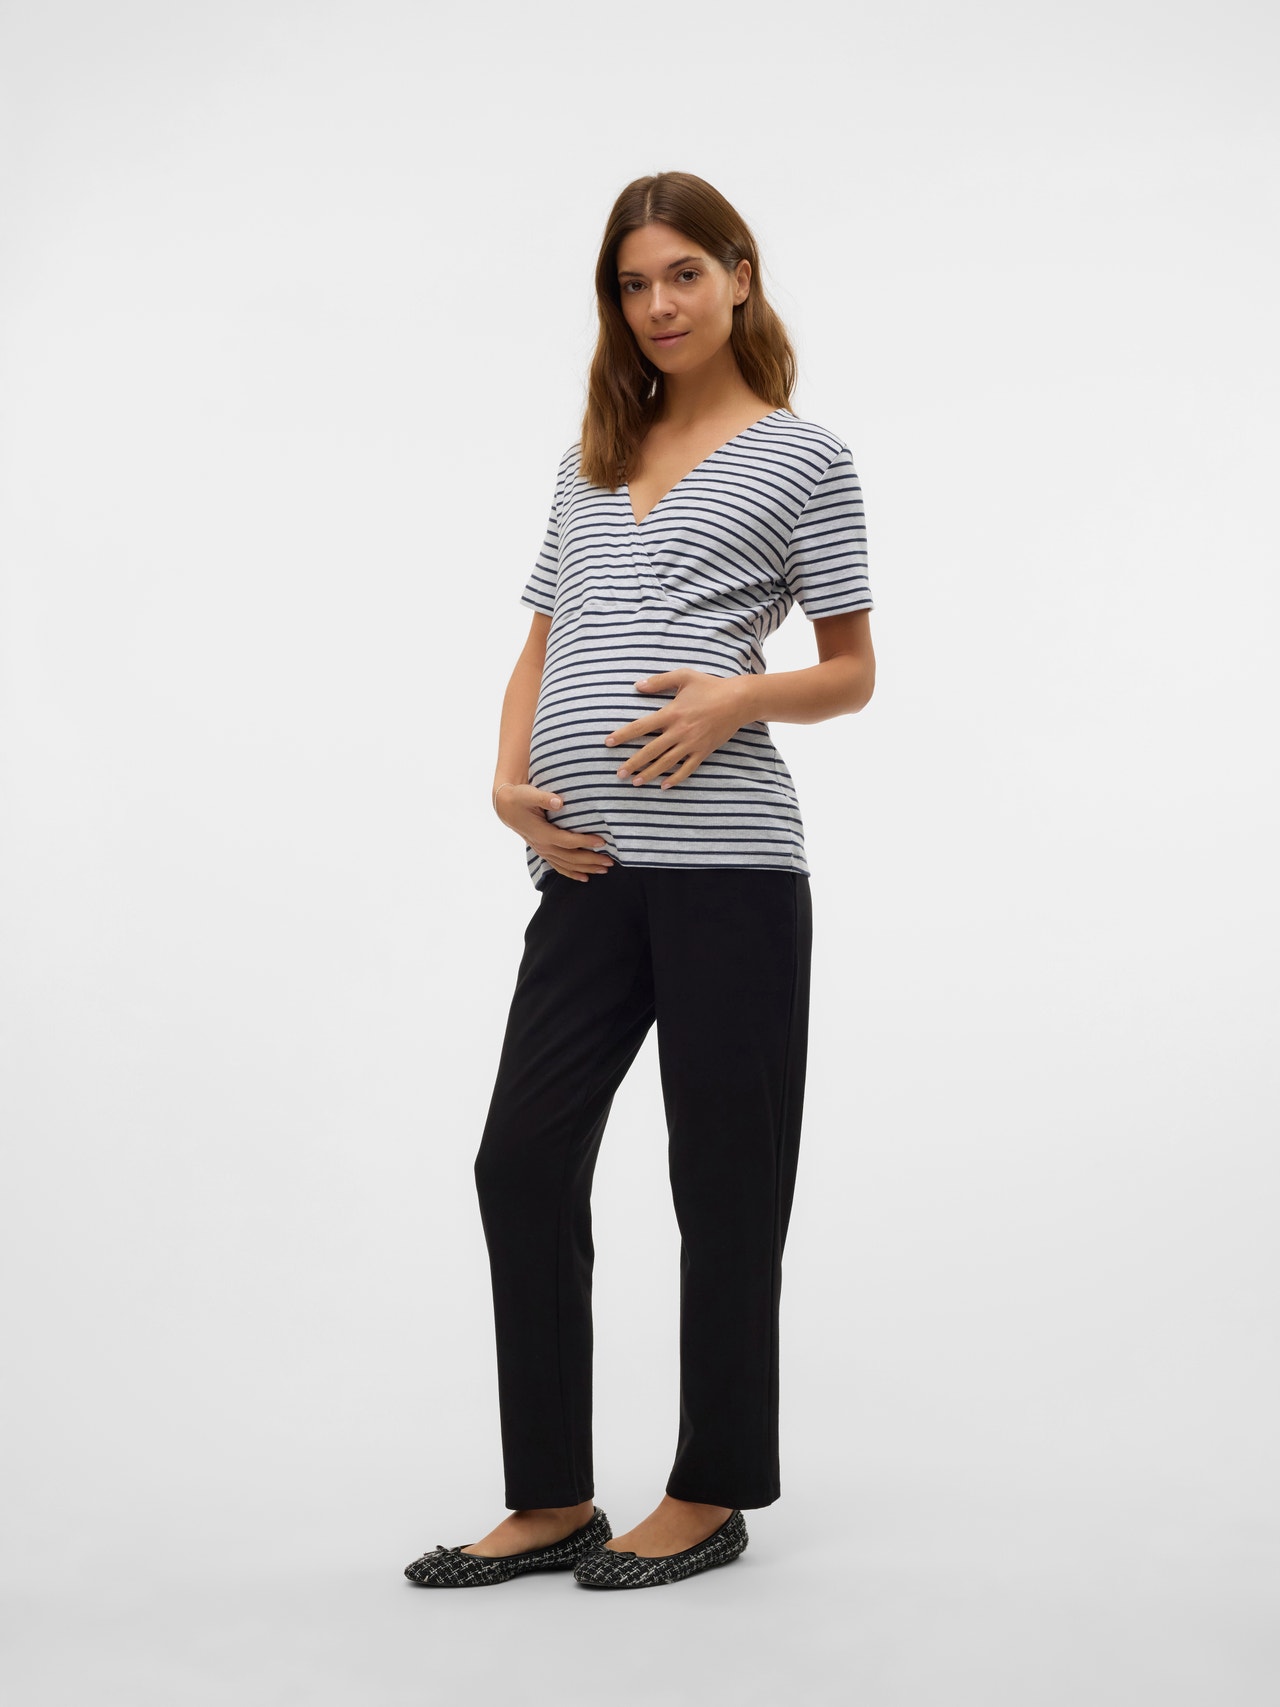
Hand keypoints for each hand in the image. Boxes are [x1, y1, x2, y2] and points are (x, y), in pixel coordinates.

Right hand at [492, 784, 614, 881]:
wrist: (506, 808)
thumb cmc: (519, 798)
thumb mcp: (528, 794)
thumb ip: (544, 798)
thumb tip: (559, 802)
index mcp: (542, 833)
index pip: (567, 841)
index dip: (585, 842)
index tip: (602, 842)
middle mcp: (543, 846)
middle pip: (571, 858)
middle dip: (591, 860)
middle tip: (610, 861)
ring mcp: (543, 851)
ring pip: (567, 865)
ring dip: (586, 868)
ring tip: (605, 869)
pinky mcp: (544, 852)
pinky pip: (559, 867)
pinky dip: (572, 874)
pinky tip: (585, 877)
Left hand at [604, 670, 754, 788]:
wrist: (739, 700)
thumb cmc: (710, 686)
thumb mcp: (684, 676)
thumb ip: (659, 681)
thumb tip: (636, 686)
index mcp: (671, 713)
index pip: (641, 727)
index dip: (623, 735)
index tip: (608, 742)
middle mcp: (679, 731)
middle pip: (651, 751)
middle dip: (633, 763)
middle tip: (619, 773)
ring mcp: (692, 744)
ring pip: (666, 763)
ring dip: (650, 774)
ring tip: (635, 782)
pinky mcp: (704, 751)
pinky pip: (687, 769)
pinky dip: (675, 779)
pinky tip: (664, 786)